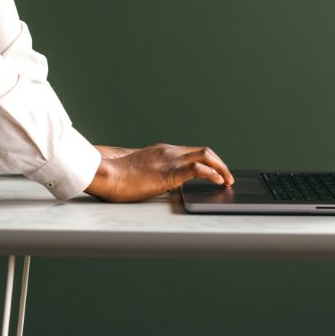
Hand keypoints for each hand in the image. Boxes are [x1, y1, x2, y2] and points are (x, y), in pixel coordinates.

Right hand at [84, 143, 233, 202]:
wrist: (106, 175)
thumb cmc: (116, 177)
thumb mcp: (140, 172)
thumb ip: (155, 173)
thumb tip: (167, 184)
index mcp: (161, 151)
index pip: (192, 152)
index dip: (208, 162)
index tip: (216, 173)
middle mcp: (168, 151)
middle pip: (203, 151)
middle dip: (219, 164)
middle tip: (227, 178)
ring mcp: (170, 159)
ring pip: (206, 155)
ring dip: (221, 168)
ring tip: (227, 181)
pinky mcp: (170, 171)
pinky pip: (199, 168)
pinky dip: (213, 174)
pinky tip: (219, 182)